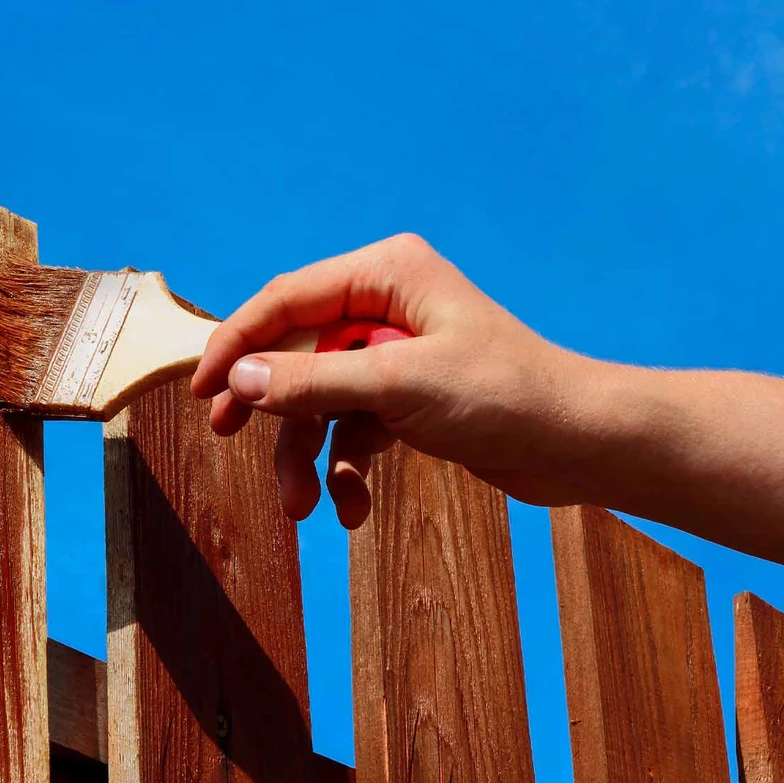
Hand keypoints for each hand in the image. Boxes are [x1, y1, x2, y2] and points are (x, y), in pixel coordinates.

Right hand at [191, 234, 594, 528]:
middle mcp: (386, 306)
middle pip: (296, 351)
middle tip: (227, 435)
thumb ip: (313, 379)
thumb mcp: (398, 385)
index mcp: (385, 274)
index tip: (202, 390)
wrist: (581, 445)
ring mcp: (396, 355)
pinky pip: (354, 430)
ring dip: (307, 454)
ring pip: (322, 400)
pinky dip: (347, 469)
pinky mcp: (408, 399)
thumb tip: (239, 376)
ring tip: (302, 508)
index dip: (237, 342)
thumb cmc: (506, 396)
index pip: (286, 300)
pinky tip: (353, 509)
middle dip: (270, 405)